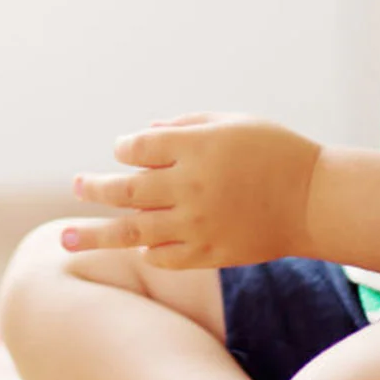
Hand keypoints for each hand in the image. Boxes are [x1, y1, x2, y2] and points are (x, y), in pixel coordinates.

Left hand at [65, 112, 321, 269]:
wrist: (314, 200)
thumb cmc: (276, 152)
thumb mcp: (234, 122)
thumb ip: (186, 126)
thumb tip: (143, 137)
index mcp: (197, 147)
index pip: (137, 147)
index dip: (125, 148)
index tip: (127, 150)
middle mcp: (190, 185)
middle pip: (124, 188)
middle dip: (95, 187)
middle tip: (78, 186)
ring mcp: (197, 224)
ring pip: (131, 231)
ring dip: (94, 234)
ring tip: (65, 238)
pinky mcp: (208, 253)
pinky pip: (162, 256)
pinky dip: (145, 250)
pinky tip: (137, 244)